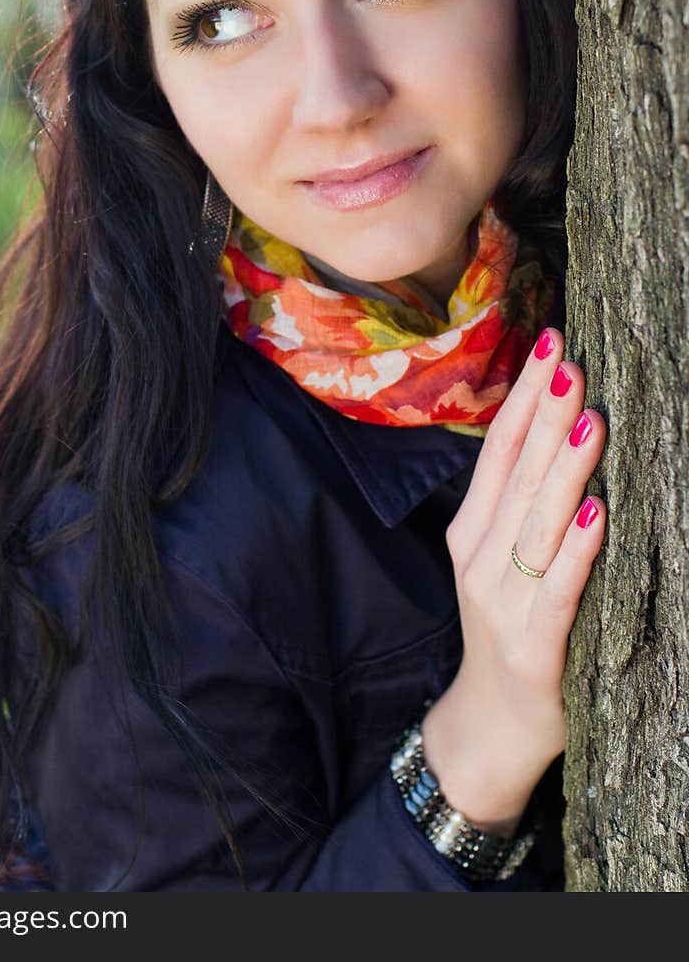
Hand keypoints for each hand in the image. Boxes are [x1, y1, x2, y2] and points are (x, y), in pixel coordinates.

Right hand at [421, 327, 607, 834]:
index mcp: (471, 532)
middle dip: (546, 414)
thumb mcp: (499, 562)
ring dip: (565, 468)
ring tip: (590, 418)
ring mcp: (501, 602)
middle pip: (517, 476)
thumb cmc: (509, 630)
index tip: (548, 342)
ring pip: (537, 523)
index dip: (523, 396)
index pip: (498, 450)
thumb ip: (522, 506)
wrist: (491, 726)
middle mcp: (480, 559)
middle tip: (570, 360)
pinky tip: (596, 512)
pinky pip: (560, 588)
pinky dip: (577, 549)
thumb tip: (561, 429)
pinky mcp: (532, 645)